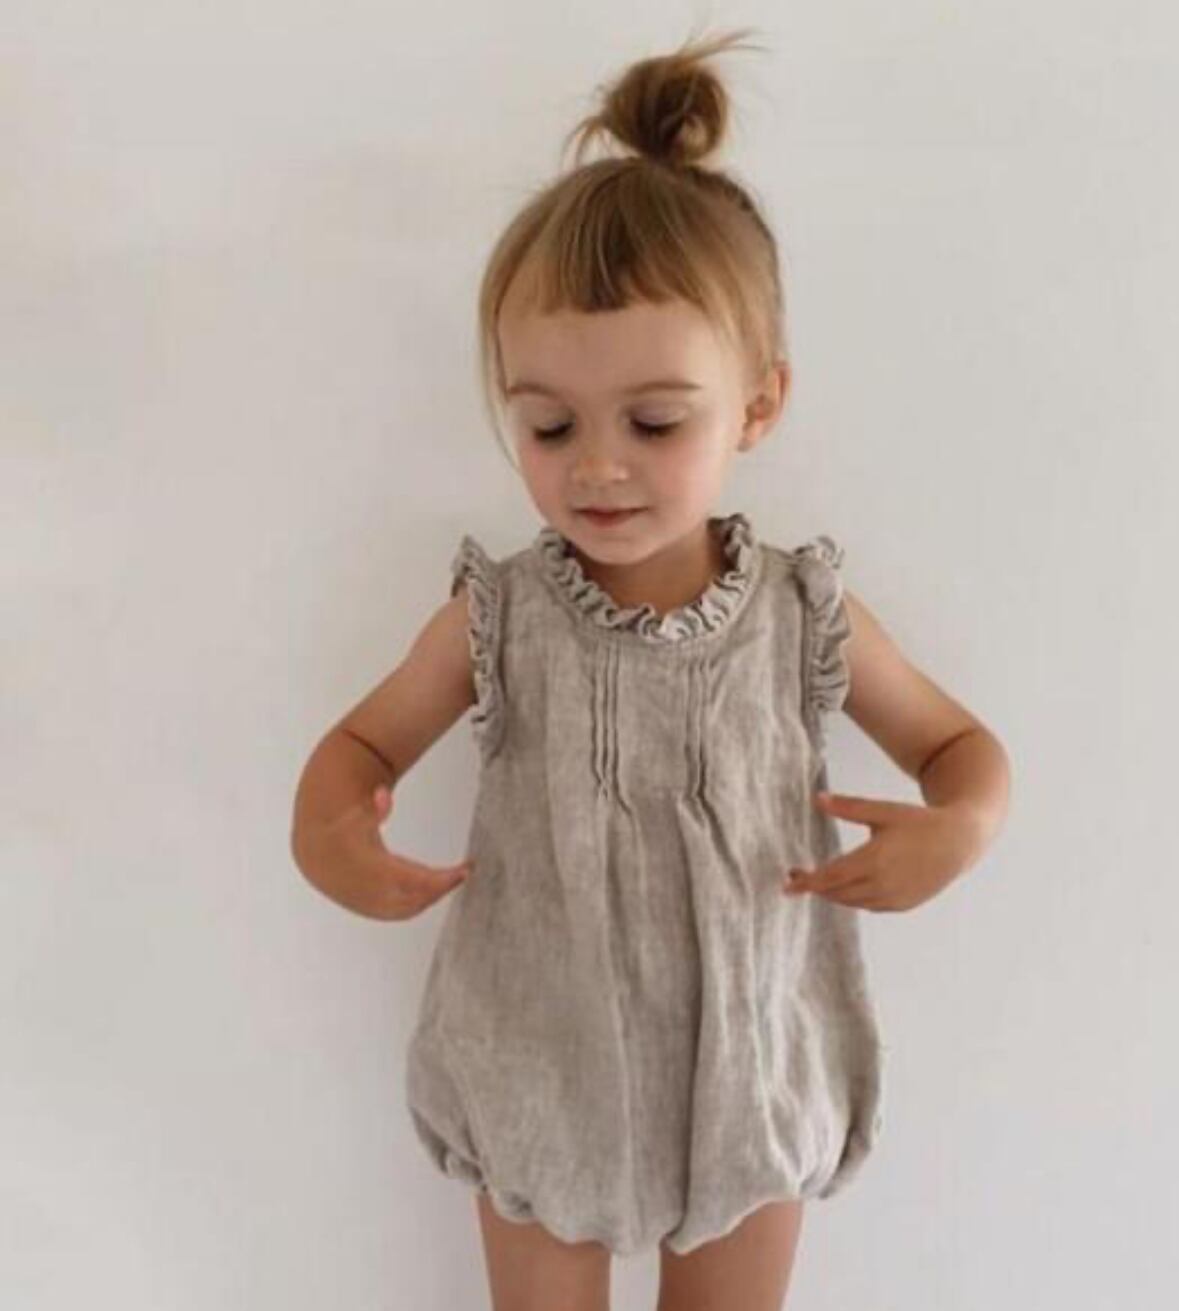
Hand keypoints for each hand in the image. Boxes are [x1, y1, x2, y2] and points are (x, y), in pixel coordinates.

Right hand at [301, 784, 472, 920]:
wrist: (316, 852)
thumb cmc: (343, 829)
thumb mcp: (357, 813)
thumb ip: (374, 805)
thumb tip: (383, 793)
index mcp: (370, 868)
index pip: (414, 880)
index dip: (442, 880)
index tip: (466, 869)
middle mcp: (371, 892)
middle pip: (415, 898)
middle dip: (441, 888)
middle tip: (463, 871)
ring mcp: (369, 904)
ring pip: (409, 909)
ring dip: (432, 897)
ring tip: (452, 878)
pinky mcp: (370, 910)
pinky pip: (400, 913)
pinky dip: (419, 903)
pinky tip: (434, 889)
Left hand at [784, 791, 980, 912]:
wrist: (959, 842)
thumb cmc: (919, 822)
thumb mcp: (882, 810)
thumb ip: (848, 807)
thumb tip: (817, 799)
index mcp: (874, 860)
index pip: (829, 878)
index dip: (806, 882)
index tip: (786, 884)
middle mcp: (883, 884)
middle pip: (837, 893)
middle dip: (815, 886)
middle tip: (797, 875)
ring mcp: (894, 898)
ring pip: (852, 902)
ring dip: (833, 894)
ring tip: (818, 879)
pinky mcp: (903, 905)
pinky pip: (869, 906)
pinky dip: (854, 899)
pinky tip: (847, 886)